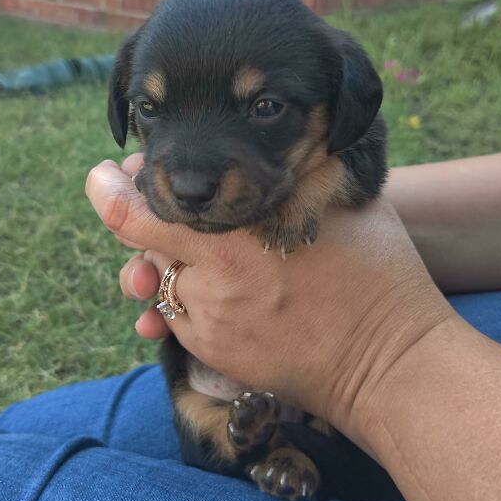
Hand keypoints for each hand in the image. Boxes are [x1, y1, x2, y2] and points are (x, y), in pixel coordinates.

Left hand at [86, 155, 452, 447]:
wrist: (391, 363)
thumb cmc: (376, 272)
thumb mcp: (335, 199)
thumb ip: (286, 170)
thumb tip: (269, 137)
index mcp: (236, 238)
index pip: (139, 213)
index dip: (113, 190)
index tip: (109, 173)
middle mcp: (211, 284)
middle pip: (141, 246)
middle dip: (146, 221)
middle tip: (160, 200)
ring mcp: (210, 325)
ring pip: (157, 283)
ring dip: (163, 262)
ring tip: (190, 248)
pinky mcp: (216, 355)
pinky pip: (177, 318)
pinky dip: (182, 298)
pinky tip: (208, 285)